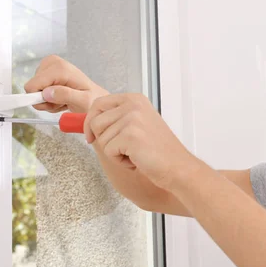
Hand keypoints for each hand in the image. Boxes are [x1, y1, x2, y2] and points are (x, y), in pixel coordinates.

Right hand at [24, 55, 108, 113]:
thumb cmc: (92, 100)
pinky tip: (61, 98)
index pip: (32, 86)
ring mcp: (49, 66)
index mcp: (60, 68)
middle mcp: (53, 63)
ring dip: (48, 100)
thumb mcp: (83, 101)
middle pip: (32, 88)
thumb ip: (66, 96)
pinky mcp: (47, 72)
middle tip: (62, 102)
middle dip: (46, 99)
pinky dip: (49, 98)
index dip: (40, 99)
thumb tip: (46, 92)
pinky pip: (38, 90)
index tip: (55, 103)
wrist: (95, 98)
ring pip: (34, 90)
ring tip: (64, 100)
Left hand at [84, 93, 201, 189]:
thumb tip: (87, 122)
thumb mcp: (138, 124)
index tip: (91, 136)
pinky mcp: (129, 135)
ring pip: (101, 138)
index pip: (98, 103)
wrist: (177, 167)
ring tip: (135, 154)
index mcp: (135, 99)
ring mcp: (131, 118)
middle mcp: (133, 104)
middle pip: (95, 122)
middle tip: (125, 149)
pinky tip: (137, 160)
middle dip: (104, 140)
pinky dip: (119, 161)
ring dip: (114, 152)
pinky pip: (108, 151)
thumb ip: (117, 119)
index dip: (90, 122)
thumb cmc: (159, 151)